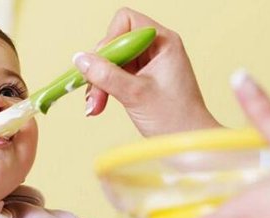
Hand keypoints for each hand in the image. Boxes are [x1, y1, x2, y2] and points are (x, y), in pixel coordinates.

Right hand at [72, 7, 219, 135]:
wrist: (188, 144)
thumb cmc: (175, 119)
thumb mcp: (135, 94)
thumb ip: (106, 74)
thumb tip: (80, 59)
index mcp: (163, 42)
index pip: (126, 22)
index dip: (109, 41)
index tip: (102, 66)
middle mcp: (157, 49)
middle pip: (115, 44)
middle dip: (100, 69)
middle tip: (94, 95)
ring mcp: (150, 65)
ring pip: (112, 62)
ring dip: (99, 83)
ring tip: (95, 106)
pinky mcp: (143, 80)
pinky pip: (116, 76)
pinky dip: (105, 90)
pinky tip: (99, 106)